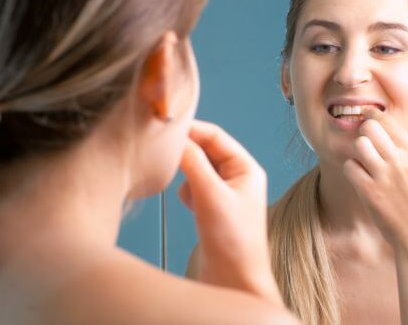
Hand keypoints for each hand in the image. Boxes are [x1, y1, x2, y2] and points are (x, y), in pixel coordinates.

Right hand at [179, 120, 281, 305]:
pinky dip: (185, 192)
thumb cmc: (234, 242)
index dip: (191, 129)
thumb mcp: (211, 196)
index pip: (216, 136)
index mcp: (246, 169)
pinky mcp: (212, 209)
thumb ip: (193, 163)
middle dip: (185, 152)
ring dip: (185, 174)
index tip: (165, 125)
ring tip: (184, 188)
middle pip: (205, 150)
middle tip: (161, 150)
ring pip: (196, 168)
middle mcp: (237, 178)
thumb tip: (175, 138)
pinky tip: (188, 206)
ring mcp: (224, 194)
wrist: (234, 283)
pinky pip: (192, 188)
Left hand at [342, 108, 407, 249]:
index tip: (365, 119)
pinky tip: (360, 177)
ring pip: (358, 144)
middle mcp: (400, 160)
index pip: (386, 120)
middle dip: (363, 133)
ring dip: (356, 151)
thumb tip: (377, 123)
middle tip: (365, 144)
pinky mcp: (370, 191)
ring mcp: (385, 176)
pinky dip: (351, 169)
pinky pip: (349, 166)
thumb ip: (401, 147)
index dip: (371, 117)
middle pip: (369, 127)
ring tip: (364, 162)